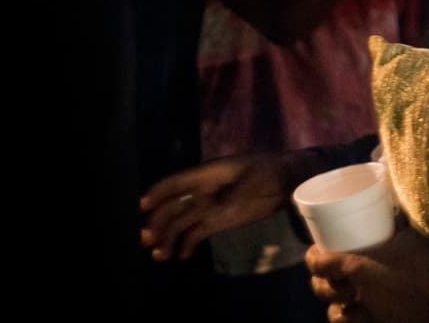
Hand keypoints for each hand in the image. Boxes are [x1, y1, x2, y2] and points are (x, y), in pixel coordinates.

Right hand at [140, 153, 290, 260]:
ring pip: (181, 223)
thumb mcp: (253, 179)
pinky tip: (179, 256)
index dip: (159, 192)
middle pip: (174, 207)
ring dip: (168, 238)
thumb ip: (234, 195)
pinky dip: (186, 244)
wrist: (285, 182)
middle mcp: (202, 192)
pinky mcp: (218, 221)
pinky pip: (196, 233)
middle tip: (146, 239)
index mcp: (208, 175)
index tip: (143, 205)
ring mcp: (209, 207)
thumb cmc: (267, 172)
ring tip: (159, 255)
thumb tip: (216, 210)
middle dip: (158, 222)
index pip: (178, 182)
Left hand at [306, 226, 428, 322]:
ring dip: (336, 307)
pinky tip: (360, 314)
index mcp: (358, 268)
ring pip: (337, 316)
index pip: (320, 265)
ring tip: (341, 299)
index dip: (312, 258)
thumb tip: (397, 201)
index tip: (314, 251)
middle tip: (325, 274)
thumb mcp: (413, 232)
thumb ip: (401, 219)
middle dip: (320, 283)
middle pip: (323, 291)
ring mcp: (370, 315)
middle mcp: (358, 294)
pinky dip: (354, 320)